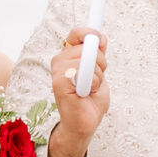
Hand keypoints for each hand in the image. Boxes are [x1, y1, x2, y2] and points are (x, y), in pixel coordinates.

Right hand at [47, 30, 109, 156]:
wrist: (85, 123)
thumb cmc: (90, 100)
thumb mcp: (99, 72)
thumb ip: (98, 54)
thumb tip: (100, 37)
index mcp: (68, 56)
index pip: (77, 33)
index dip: (90, 33)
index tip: (100, 40)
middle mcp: (60, 60)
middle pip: (88, 45)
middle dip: (100, 62)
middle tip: (95, 79)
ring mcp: (57, 70)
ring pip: (88, 58)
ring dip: (97, 75)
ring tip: (90, 88)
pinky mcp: (59, 81)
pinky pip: (83, 70)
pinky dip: (92, 82)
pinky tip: (85, 92)